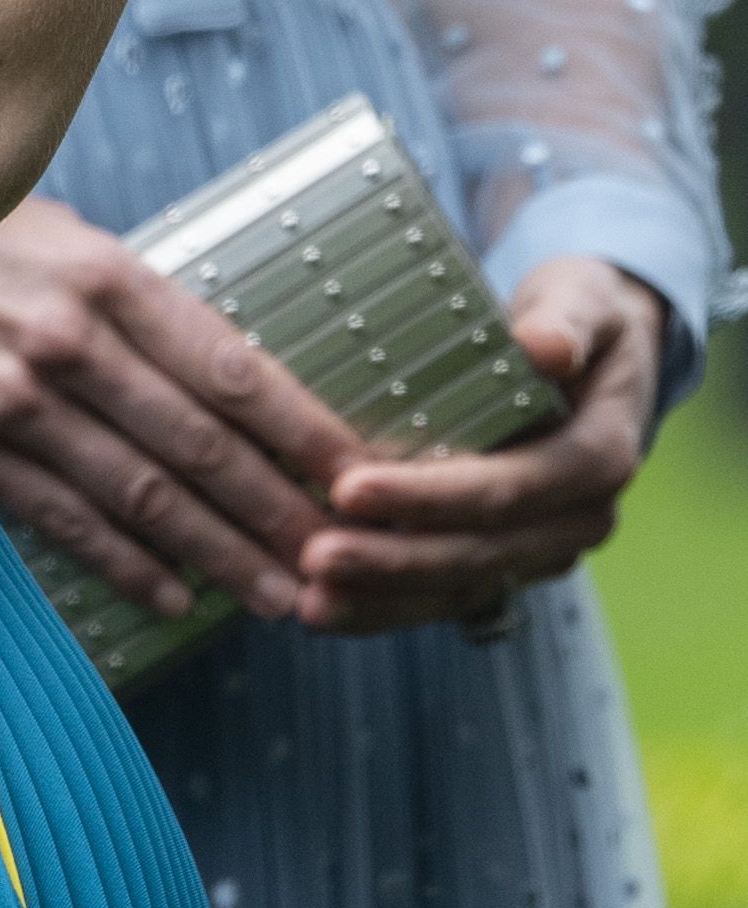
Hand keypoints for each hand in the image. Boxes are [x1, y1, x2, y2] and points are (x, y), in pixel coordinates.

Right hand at [0, 195, 356, 623]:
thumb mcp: (66, 242)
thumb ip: (143, 307)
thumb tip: (240, 381)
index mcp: (105, 277)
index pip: (231, 370)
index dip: (305, 432)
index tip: (358, 477)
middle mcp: (64, 342)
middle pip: (200, 446)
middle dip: (277, 510)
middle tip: (334, 559)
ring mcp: (11, 403)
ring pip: (143, 496)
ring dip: (220, 553)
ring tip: (278, 594)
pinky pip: (67, 522)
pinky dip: (128, 566)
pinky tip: (178, 597)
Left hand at [290, 253, 661, 631]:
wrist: (595, 357)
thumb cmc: (577, 315)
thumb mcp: (582, 298)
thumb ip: (567, 321)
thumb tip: (547, 348)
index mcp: (597, 458)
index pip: (507, 490)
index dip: (429, 497)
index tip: (350, 487)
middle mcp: (578, 517)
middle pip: (478, 552)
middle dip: (391, 561)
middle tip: (313, 558)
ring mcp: (544, 547)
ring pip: (459, 586)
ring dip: (382, 599)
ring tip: (310, 600)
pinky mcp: (509, 560)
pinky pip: (447, 594)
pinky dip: (387, 606)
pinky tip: (327, 608)